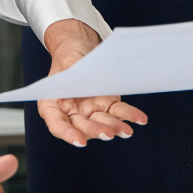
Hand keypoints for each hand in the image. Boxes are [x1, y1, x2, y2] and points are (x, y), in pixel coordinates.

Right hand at [37, 19, 147, 147]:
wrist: (80, 51)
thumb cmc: (67, 58)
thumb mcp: (65, 60)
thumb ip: (71, 72)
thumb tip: (82, 80)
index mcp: (52, 105)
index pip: (57, 124)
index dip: (67, 134)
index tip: (79, 141)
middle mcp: (71, 113)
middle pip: (82, 125)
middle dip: (95, 130)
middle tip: (108, 133)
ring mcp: (90, 111)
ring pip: (102, 122)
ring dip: (114, 127)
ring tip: (126, 130)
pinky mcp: (107, 106)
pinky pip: (118, 112)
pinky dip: (129, 115)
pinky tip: (139, 119)